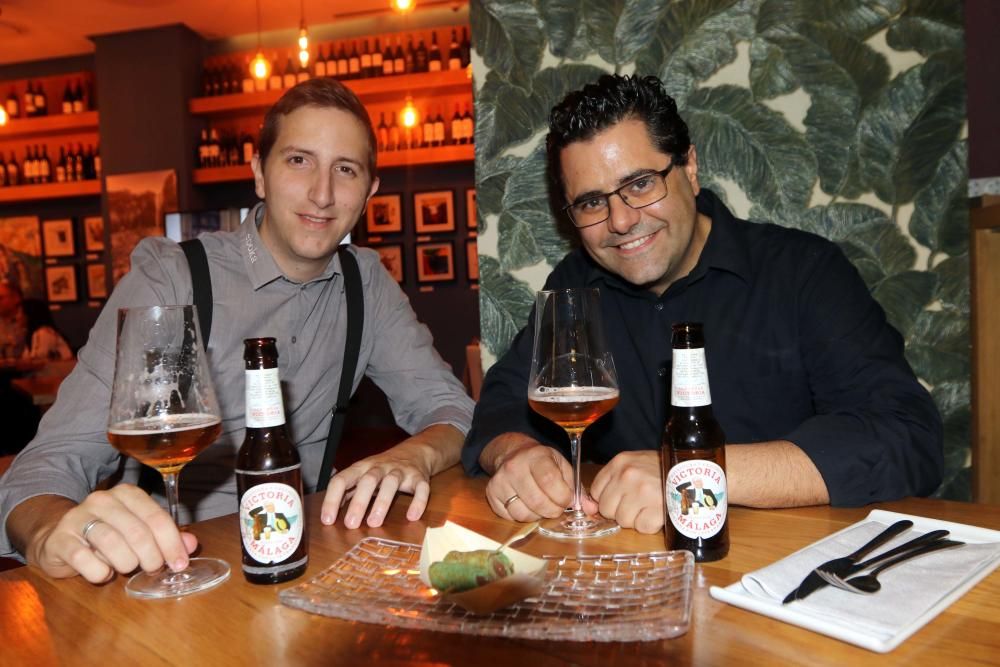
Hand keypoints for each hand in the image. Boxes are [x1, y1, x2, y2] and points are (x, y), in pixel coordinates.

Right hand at [18, 487, 196, 583]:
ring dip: (126, 564)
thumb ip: (166, 536)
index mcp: (127, 494)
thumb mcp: (139, 532)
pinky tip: (102, 572)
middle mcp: (103, 500)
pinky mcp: (60, 539)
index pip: (157, 518)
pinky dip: (99, 572)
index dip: (172, 544)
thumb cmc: (107, 535)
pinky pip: (85, 559)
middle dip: (152, 558)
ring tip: (126, 568)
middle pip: (138, 532)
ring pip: (112, 544)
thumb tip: (191, 545)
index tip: (180, 564)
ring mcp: (78, 518)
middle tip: (153, 569)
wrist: (59, 538)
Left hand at [320, 424, 462, 528]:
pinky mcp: (419, 477)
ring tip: (374, 523)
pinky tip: (412, 517)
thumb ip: (347, 492)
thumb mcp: (362, 475)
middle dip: (358, 502)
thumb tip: (329, 513)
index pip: (342, 479)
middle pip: (367, 481)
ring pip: (391, 483)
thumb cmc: (382, 469)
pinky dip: (417, 502)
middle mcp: (380, 467)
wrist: (415, 452)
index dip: (332, 498)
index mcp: (361, 468)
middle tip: (351, 524)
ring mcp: (400, 471)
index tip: (327, 520)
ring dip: (382, 502)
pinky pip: (420, 488)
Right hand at [483, 435, 597, 520]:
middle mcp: (514, 467)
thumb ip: (577, 488)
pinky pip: (510, 517)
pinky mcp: (491, 494)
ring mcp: (500, 482)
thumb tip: (591, 509)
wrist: (514, 455)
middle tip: (556, 507)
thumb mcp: (562, 467)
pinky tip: (527, 505)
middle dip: (553, 510)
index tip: (567, 500)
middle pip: (537, 501)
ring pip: (523, 513)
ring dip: (537, 515)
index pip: (549, 481)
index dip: (562, 497)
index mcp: (535, 456)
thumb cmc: (542, 463)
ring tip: (541, 505)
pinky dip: (522, 516)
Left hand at [589, 451, 663, 533]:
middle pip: (606, 509)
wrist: (695, 471)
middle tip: (637, 502)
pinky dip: (649, 525)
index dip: (607, 498)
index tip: (620, 498)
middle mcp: (628, 476)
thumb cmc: (662, 469)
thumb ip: (610, 482)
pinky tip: (658, 512)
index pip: (595, 491)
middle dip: (619, 510)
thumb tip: (589, 508)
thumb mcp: (634, 465)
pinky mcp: (657, 510)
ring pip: (622, 521)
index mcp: (620, 462)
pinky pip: (641, 528)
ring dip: (635, 518)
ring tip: (649, 506)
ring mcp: (643, 493)